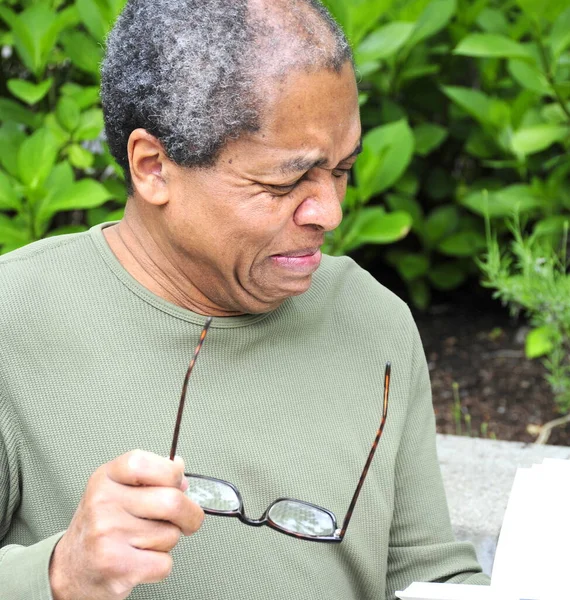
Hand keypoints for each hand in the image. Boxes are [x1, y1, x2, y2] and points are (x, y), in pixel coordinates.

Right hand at [49, 450, 203, 599]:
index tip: (177, 484)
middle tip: (186, 520)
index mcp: (106, 477)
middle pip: (173, 501)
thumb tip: (182, 475)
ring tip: (144, 542)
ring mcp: (108, 534)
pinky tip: (140, 560)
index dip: (172, 474)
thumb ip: (151, 477)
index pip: (147, 463)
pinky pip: (164, 563)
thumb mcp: (117, 489)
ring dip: (168, 542)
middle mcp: (103, 502)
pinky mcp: (117, 566)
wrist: (70, 570)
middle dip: (190, 514)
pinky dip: (160, 565)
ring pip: (171, 534)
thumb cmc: (100, 526)